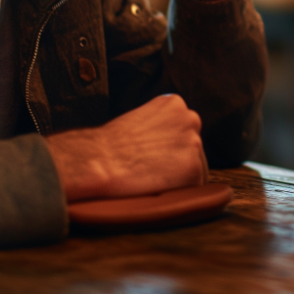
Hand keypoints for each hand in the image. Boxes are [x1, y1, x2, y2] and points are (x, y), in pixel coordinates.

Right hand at [44, 94, 207, 201]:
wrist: (97, 160)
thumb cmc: (109, 145)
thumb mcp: (139, 118)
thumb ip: (161, 125)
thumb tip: (171, 141)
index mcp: (175, 103)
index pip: (183, 130)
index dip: (166, 148)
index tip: (150, 155)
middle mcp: (191, 118)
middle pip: (192, 147)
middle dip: (176, 160)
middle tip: (149, 168)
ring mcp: (195, 143)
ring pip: (195, 167)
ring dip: (178, 176)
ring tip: (150, 176)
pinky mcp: (194, 169)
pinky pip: (193, 187)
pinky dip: (177, 191)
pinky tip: (155, 185)